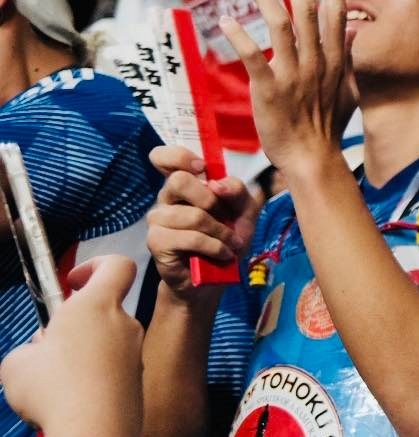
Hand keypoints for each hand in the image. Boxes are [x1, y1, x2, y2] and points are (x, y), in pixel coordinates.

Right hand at [1, 257, 141, 430]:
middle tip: (48, 347)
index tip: (72, 280)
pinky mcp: (135, 381)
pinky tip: (70, 403)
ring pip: (105, 343)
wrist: (93, 433)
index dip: (96, 265)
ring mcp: (133, 354)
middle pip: (102, 310)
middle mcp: (122, 324)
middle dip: (74, 324)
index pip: (117, 266)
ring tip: (54, 383)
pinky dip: (92, 380)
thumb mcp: (16, 363)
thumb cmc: (53, 390)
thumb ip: (30, 350)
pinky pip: (110, 372)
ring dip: (81, 355)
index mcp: (95, 306)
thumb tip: (41, 355)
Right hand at [146, 146, 260, 299]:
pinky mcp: (156, 242)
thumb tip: (219, 184)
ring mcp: (158, 220)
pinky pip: (190, 237)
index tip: (202, 168)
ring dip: (220, 231)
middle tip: (224, 216)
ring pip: (191, 214)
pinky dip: (214, 246)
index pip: (164, 158)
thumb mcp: (244, 213)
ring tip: (230, 243)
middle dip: (209, 199)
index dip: (178, 156)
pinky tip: (222, 253)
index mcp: (186, 186)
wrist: (215, 279)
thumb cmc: (227, 240)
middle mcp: (167, 199)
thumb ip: (238, 192)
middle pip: (179, 181)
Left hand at [221, 0, 352, 169]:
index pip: (335, 13)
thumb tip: (351, 33)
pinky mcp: (270, 90)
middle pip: (307, 9)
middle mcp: (317, 61)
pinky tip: (227, 20)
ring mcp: (294, 74)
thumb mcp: (350, 91)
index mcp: (335, 60)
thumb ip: (348, 60)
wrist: (312, 158)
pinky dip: (240, 37)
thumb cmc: (328, 128)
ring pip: (281, 25)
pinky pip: (254, 57)